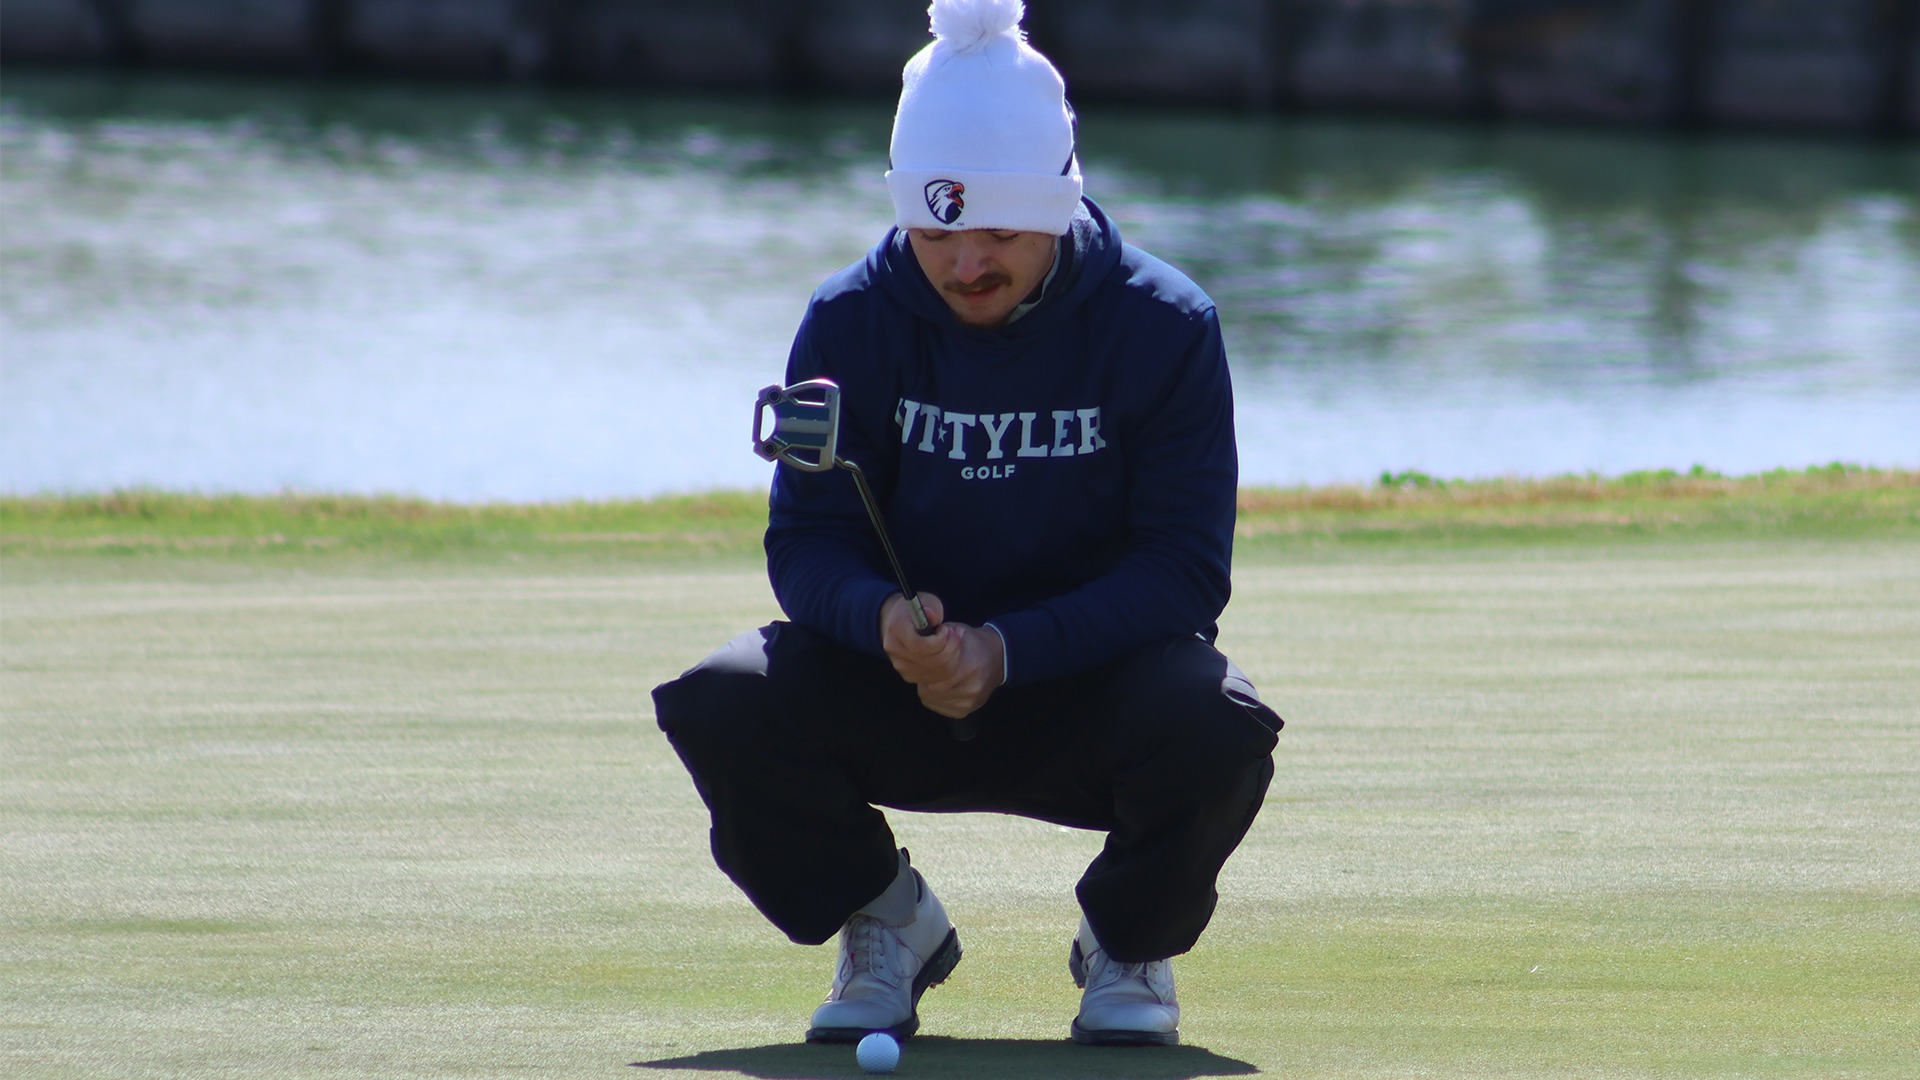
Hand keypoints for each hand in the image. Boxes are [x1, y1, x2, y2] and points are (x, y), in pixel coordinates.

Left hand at [879, 593, 1005, 719]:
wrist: (997, 658)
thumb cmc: (972, 643)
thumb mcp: (956, 631)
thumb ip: (937, 636)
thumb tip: (918, 633)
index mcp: (969, 663)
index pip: (934, 670)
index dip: (922, 664)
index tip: (919, 658)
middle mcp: (971, 685)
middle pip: (931, 686)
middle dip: (922, 676)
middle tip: (922, 668)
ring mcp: (970, 700)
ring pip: (932, 697)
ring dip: (926, 687)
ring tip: (933, 675)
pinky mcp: (966, 710)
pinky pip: (938, 706)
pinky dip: (934, 697)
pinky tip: (940, 686)